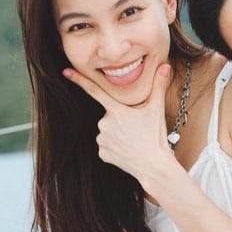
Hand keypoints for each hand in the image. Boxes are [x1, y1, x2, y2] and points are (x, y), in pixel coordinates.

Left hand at [63, 64, 177, 185]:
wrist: (154, 166)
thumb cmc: (156, 136)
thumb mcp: (157, 109)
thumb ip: (159, 85)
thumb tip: (166, 65)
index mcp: (116, 110)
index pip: (94, 91)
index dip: (79, 80)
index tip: (65, 72)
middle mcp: (104, 124)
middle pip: (110, 115)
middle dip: (121, 118)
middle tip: (137, 128)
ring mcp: (102, 140)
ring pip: (108, 130)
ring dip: (118, 133)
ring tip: (134, 140)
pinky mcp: (102, 153)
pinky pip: (107, 145)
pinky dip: (116, 146)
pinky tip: (128, 150)